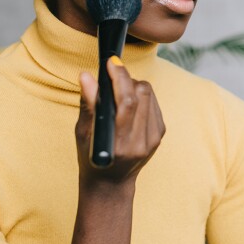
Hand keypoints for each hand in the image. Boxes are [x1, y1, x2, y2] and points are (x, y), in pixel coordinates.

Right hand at [75, 57, 165, 188]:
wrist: (112, 182)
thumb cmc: (92, 157)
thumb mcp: (83, 133)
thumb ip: (88, 104)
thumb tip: (86, 76)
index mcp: (119, 144)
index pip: (126, 102)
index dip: (120, 77)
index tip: (111, 62)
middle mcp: (141, 142)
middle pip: (141, 94)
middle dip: (126, 78)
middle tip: (112, 74)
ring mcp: (154, 138)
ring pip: (149, 95)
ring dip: (133, 85)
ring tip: (118, 91)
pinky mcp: (160, 134)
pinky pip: (154, 103)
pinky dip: (141, 96)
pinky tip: (128, 102)